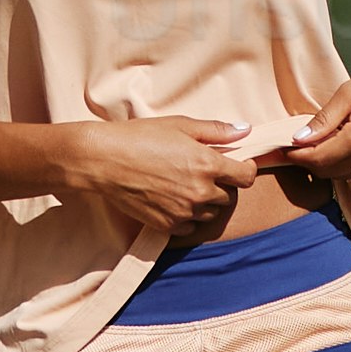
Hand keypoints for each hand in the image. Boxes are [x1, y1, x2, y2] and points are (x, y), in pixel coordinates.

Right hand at [64, 112, 280, 240]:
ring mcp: (184, 212)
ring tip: (183, 184)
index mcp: (208, 164)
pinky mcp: (167, 226)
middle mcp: (201, 192)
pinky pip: (190, 226)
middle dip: (220, 184)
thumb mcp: (180, 125)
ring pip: (210, 213)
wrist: (104, 160)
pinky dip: (186, 216)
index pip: (247, 177)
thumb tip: (245, 130)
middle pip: (228, 196)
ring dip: (204, 202)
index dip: (244, 169)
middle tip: (200, 171)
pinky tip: (172, 200)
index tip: (236, 164)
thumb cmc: (140, 137)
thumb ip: (216, 130)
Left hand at [266, 44, 350, 200]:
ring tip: (325, 137)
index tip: (281, 147)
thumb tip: (299, 139)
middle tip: (298, 142)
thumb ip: (325, 118)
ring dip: (329, 161)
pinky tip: (350, 139)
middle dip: (310, 160)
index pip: (317, 159)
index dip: (296, 155)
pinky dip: (349, 160)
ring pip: (345, 173)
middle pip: (328, 171)